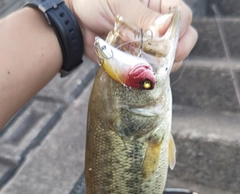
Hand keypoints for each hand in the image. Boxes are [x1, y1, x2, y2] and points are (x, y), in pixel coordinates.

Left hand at [66, 0, 197, 70]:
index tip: (162, 40)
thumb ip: (143, 17)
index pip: (184, 17)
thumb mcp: (120, 2)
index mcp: (158, 4)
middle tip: (157, 57)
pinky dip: (149, 74)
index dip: (178, 30)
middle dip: (175, 51)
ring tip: (142, 62)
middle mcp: (159, 24)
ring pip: (171, 59)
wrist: (76, 23)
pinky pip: (154, 71)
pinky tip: (138, 71)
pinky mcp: (141, 60)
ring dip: (161, 65)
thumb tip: (166, 28)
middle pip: (184, 40)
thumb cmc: (95, 1)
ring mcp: (151, 44)